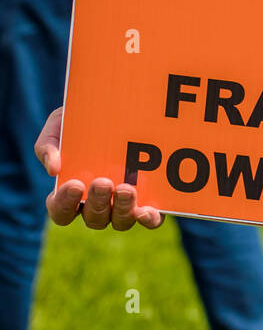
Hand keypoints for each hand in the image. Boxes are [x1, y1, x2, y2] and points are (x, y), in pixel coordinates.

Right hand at [35, 107, 163, 231]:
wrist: (112, 108)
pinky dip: (148, 219)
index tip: (74, 184)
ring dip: (123, 209)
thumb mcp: (58, 128)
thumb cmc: (77, 124)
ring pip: (120, 221)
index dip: (65, 204)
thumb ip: (48, 146)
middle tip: (102, 182)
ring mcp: (121, 205)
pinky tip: (148, 210)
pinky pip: (148, 219)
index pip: (61, 211)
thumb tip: (53, 169)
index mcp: (70, 194)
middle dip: (98, 202)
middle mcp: (96, 205)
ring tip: (126, 189)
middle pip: (94, 218)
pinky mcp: (146, 200)